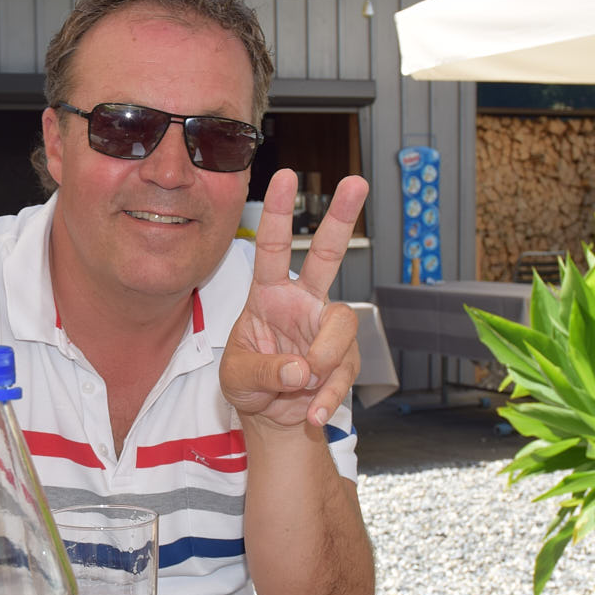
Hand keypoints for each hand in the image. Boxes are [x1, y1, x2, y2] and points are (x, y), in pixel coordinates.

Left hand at [221, 171, 367, 429]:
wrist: (272, 418)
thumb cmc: (249, 384)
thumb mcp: (238, 377)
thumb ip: (264, 370)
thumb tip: (302, 369)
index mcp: (268, 295)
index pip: (271, 247)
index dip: (276, 211)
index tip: (283, 175)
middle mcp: (303, 302)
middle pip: (328, 254)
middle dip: (342, 217)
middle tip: (357, 182)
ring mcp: (327, 329)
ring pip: (342, 325)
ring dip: (323, 361)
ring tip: (301, 388)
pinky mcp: (345, 359)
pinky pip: (344, 372)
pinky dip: (328, 397)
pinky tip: (312, 413)